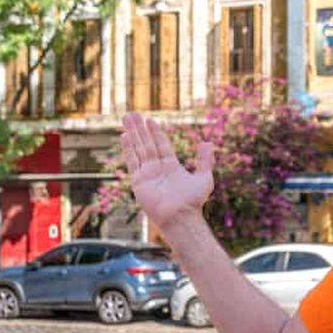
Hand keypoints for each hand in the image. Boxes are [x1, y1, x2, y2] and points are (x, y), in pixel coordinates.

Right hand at [120, 112, 213, 230]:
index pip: (161, 145)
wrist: (181, 217)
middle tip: (132, 115)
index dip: (155, 132)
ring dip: (132, 134)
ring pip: (139, 149)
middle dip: (139, 129)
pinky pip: (133, 161)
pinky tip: (124, 136)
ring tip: (126, 119)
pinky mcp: (139, 181)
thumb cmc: (193, 201)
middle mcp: (157, 169)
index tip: (149, 120)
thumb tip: (207, 143)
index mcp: (171, 167)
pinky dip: (128, 149)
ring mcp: (147, 174)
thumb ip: (205, 161)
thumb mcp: (204, 178)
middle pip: (147, 144)